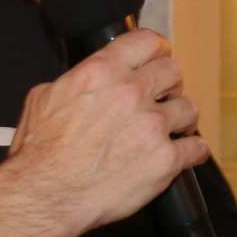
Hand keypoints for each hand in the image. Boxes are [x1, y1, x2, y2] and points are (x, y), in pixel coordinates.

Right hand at [6, 29, 204, 236]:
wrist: (46, 194)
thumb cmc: (39, 153)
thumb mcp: (44, 98)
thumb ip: (75, 81)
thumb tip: (88, 80)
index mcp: (102, 72)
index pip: (147, 42)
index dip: (157, 50)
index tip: (159, 58)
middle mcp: (131, 93)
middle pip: (173, 73)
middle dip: (169, 85)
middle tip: (164, 97)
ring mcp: (152, 126)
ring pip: (189, 109)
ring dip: (182, 118)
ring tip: (172, 129)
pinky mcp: (165, 160)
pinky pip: (196, 148)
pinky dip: (192, 151)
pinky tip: (184, 153)